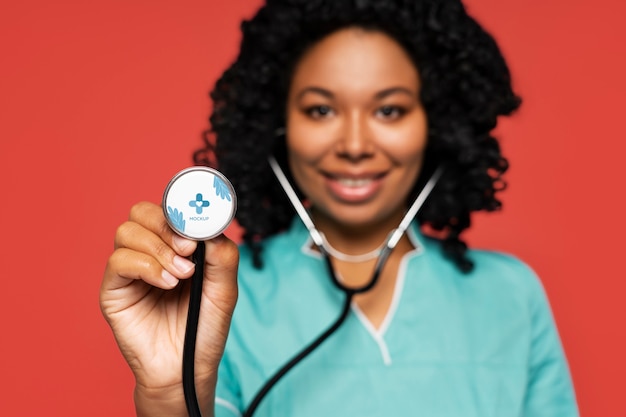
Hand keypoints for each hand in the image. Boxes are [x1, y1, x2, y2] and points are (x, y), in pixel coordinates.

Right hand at [100, 201, 238, 411]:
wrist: (187, 367)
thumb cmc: (203, 329)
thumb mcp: (224, 290)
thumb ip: (222, 256)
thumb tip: (210, 228)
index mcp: (176, 246)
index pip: (170, 209)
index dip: (182, 207)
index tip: (200, 222)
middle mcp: (150, 252)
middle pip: (143, 211)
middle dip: (167, 224)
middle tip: (189, 249)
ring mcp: (130, 269)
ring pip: (128, 231)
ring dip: (158, 248)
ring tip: (181, 275)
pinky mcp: (114, 289)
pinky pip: (118, 260)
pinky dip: (146, 266)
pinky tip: (166, 284)